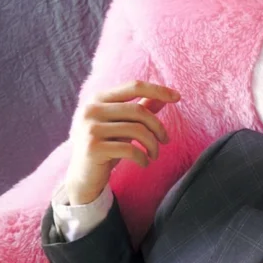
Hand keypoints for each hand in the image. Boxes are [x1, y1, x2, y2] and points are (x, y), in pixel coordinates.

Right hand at [65, 80, 180, 204]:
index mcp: (98, 99)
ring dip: (153, 145)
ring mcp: (90, 128)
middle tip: (166, 141)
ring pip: (137, 130)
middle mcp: (91, 110)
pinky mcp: (93, 148)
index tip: (178, 97)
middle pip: (139, 111)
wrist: (83, 176)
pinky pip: (130, 149)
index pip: (133, 87)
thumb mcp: (123, 126)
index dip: (157, 90)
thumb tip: (162, 97)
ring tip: (154, 155)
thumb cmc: (107, 147)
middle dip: (158, 127)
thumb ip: (140, 110)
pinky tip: (144, 163)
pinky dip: (143, 158)